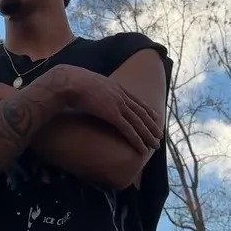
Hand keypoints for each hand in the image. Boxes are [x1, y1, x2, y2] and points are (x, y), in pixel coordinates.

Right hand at [44, 65, 162, 153]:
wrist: (70, 82)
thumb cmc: (74, 82)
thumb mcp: (90, 83)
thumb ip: (96, 89)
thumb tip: (93, 94)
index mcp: (116, 87)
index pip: (136, 100)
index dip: (147, 110)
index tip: (156, 117)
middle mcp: (121, 95)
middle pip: (141, 113)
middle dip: (152, 125)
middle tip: (160, 135)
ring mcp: (118, 105)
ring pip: (138, 123)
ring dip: (148, 136)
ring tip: (155, 146)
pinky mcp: (112, 115)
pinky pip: (128, 130)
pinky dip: (137, 140)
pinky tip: (142, 149)